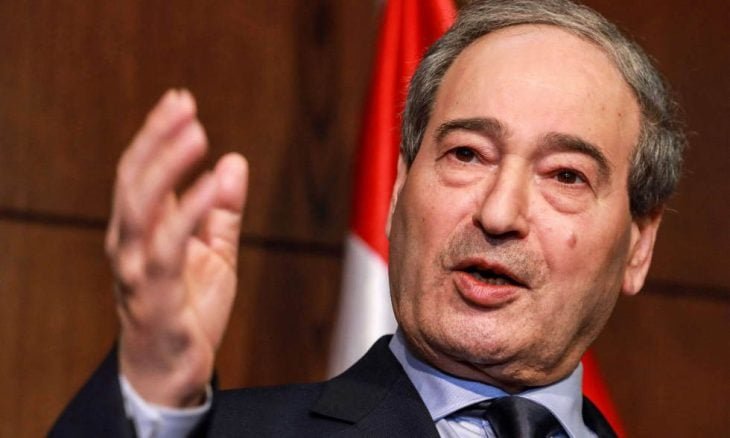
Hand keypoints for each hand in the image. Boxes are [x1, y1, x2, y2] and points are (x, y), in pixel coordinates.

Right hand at [106, 89, 247, 406]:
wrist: (174, 368)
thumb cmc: (189, 307)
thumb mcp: (214, 252)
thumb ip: (221, 211)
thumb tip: (234, 162)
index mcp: (140, 230)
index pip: (140, 170)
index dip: (157, 133)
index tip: (181, 99)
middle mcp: (129, 244)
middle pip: (135, 180)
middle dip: (157, 138)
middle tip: (185, 105)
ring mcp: (136, 269)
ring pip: (142, 207)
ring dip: (167, 166)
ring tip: (196, 133)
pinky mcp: (155, 295)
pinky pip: (168, 247)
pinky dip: (188, 211)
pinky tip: (211, 186)